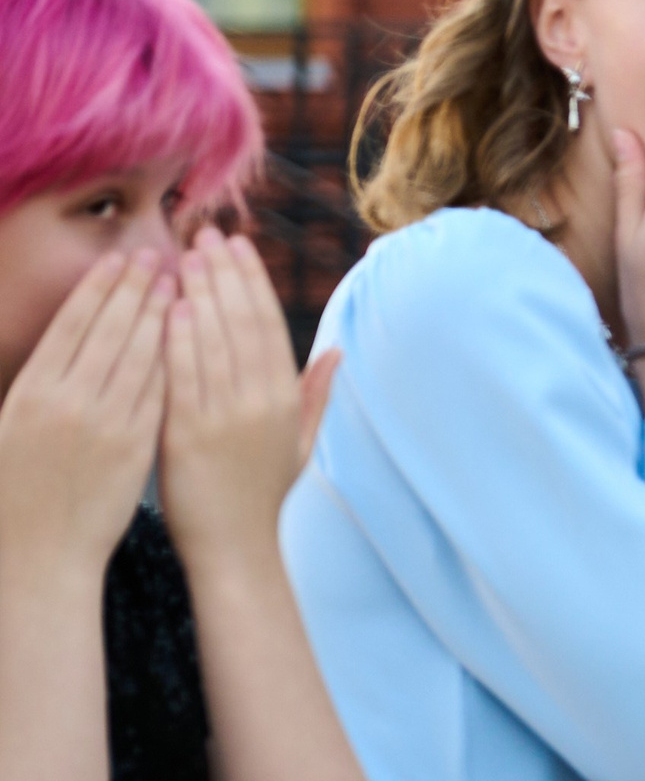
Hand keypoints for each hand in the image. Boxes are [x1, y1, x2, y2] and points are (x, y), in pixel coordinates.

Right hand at [0, 250, 171, 577]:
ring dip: (163, 315)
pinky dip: (176, 360)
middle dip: (137, 288)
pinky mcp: (134, 449)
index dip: (99, 289)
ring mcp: (103, 425)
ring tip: (182, 281)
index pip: (71, 326)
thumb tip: (62, 346)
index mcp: (30, 392)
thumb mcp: (11, 427)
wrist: (37, 551)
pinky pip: (160, 395)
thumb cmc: (17, 490)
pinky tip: (194, 336)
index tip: (120, 259)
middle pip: (109, 331)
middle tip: (160, 252)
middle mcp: (66, 402)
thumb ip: (40, 384)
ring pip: (139, 357)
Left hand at [157, 230, 333, 567]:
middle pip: (241, 323)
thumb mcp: (300, 442)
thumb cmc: (264, 493)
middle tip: (206, 234)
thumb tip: (339, 351)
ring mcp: (223, 418)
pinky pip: (182, 376)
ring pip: (211, 341)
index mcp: (284, 401)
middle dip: (224, 273)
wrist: (236, 546)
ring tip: (185, 255)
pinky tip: (168, 305)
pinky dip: (176, 338)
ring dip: (198, 292)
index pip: (269, 325)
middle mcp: (258, 403)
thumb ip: (315, 393)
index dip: (253, 281)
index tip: (238, 244)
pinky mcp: (187, 434)